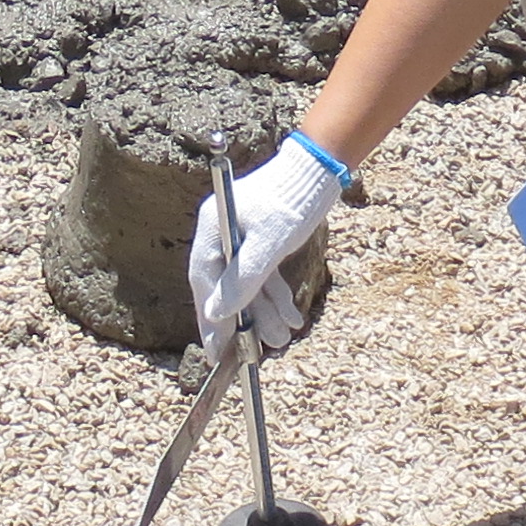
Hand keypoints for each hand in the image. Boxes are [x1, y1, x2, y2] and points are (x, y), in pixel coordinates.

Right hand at [187, 138, 338, 353]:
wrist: (320, 171)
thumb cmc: (291, 200)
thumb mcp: (269, 244)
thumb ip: (243, 280)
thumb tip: (216, 314)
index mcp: (213, 227)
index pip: (204, 280)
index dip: (210, 318)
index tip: (215, 350)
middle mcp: (222, 232)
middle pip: (224, 286)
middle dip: (239, 321)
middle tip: (245, 355)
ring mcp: (241, 237)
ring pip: (248, 284)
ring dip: (264, 313)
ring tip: (281, 340)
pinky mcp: (261, 240)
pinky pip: (263, 275)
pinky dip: (276, 297)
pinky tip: (291, 319)